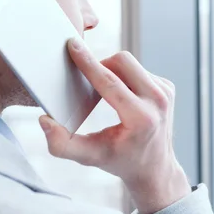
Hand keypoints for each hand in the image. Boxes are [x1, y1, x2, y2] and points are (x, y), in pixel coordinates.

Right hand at [38, 38, 191, 213]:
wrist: (155, 168)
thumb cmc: (121, 161)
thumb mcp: (90, 157)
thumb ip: (62, 144)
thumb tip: (45, 120)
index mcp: (141, 117)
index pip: (110, 82)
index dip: (88, 63)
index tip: (73, 45)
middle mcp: (158, 101)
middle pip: (122, 61)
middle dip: (100, 64)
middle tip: (88, 80)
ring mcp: (166, 92)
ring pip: (130, 63)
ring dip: (113, 70)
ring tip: (105, 92)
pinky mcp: (168, 87)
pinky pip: (139, 69)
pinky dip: (125, 77)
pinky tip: (122, 95)